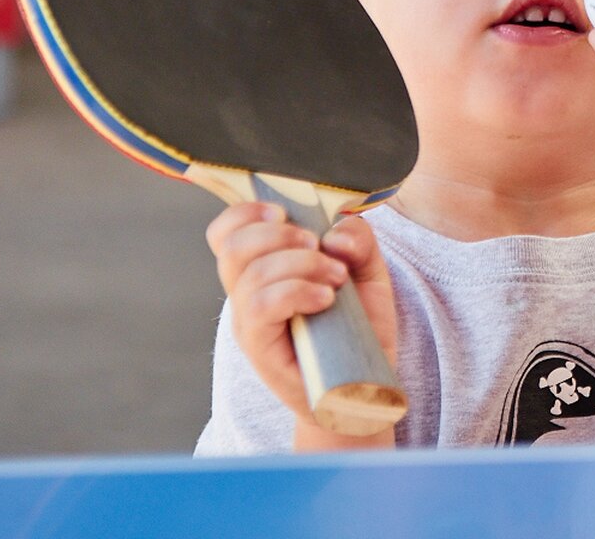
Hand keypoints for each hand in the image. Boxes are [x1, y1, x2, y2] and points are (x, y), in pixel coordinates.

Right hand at [206, 203, 397, 424]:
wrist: (365, 383)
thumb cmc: (360, 324)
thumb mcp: (368, 269)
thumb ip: (358, 238)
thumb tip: (334, 235)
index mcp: (263, 266)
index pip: (226, 231)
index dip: (246, 211)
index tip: (284, 211)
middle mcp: (247, 293)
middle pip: (232, 245)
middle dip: (279, 233)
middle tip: (317, 245)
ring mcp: (250, 322)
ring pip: (251, 274)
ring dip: (301, 264)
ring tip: (335, 278)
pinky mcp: (259, 349)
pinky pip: (260, 308)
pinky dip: (296, 291)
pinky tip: (326, 299)